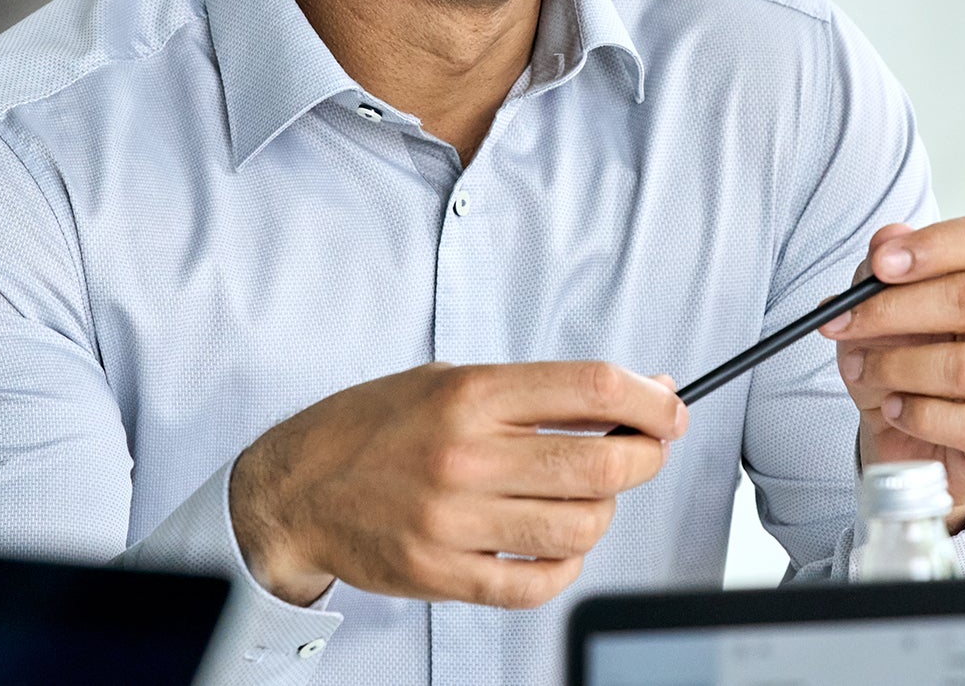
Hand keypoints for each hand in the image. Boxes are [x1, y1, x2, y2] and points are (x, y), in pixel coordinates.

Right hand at [227, 361, 686, 608]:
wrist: (295, 490)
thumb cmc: (374, 428)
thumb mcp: (448, 380)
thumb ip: (534, 391)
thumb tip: (632, 394)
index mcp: (470, 394)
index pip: (593, 387)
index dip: (650, 400)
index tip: (668, 409)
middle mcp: (465, 455)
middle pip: (603, 462)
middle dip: (646, 457)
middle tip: (645, 452)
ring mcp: (454, 520)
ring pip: (580, 528)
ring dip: (603, 514)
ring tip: (586, 499)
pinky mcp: (443, 573)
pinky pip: (537, 584)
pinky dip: (564, 567)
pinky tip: (555, 547)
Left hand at [820, 216, 964, 530]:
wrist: (912, 440)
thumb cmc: (908, 360)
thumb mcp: (883, 308)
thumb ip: (884, 270)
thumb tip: (886, 240)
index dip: (935, 245)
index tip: (880, 264)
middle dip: (894, 309)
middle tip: (842, 321)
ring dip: (895, 367)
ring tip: (861, 370)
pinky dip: (916, 416)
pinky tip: (895, 411)